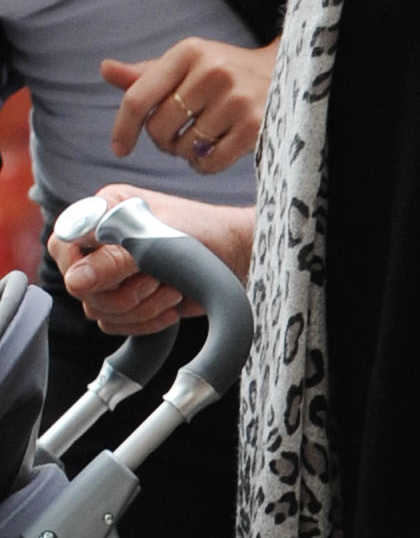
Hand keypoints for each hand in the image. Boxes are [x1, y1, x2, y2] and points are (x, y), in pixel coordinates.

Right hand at [47, 185, 250, 336]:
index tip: (126, 269)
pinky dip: (144, 321)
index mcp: (101, 213)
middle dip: (123, 290)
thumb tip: (75, 282)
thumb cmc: (203, 234)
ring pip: (97, 309)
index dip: (87, 266)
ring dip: (139, 306)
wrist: (237, 256)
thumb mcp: (157, 240)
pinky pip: (114, 325)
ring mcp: (112, 274)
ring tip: (170, 288)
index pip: (65, 245)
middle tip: (157, 277)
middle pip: (79, 285)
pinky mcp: (127, 299)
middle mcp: (100, 243)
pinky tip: (170, 306)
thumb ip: (115, 260)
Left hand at [103, 35, 276, 170]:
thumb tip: (106, 70)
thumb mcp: (187, 64)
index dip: (123, 127)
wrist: (285, 73)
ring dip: (186, 153)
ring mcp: (236, 99)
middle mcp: (212, 71)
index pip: (139, 96)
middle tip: (176, 136)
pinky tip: (211, 154)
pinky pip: (211, 162)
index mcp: (189, 52)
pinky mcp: (255, 125)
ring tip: (199, 140)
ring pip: (185, 147)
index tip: (119, 148)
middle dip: (162, 140)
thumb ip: (146, 74)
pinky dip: (204, 166)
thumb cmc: (225, 71)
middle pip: (160, 127)